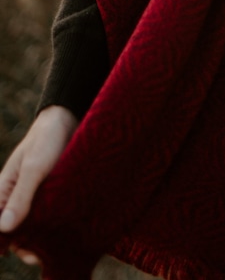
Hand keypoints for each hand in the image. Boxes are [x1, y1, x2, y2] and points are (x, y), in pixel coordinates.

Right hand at [0, 104, 77, 262]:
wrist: (69, 119)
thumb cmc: (46, 140)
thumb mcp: (34, 168)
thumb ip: (20, 197)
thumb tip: (4, 228)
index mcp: (3, 190)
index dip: (1, 240)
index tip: (12, 251)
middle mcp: (16, 197)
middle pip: (13, 231)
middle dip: (22, 244)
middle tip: (38, 254)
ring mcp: (34, 197)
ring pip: (31, 226)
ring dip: (39, 238)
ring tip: (51, 246)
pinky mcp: (51, 195)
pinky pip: (48, 217)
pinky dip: (51, 227)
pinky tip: (61, 234)